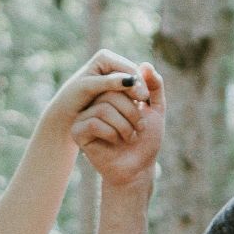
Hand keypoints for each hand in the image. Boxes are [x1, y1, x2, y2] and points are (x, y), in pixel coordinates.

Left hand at [42, 49, 148, 141]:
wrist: (66, 111)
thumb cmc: (72, 98)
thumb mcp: (88, 88)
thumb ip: (108, 83)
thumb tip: (129, 79)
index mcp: (104, 57)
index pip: (128, 67)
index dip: (137, 82)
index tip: (143, 97)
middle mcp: (111, 62)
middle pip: (133, 73)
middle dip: (140, 88)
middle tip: (146, 103)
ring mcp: (114, 74)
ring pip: (133, 83)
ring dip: (138, 94)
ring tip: (144, 108)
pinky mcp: (116, 86)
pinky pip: (130, 90)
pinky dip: (134, 99)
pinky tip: (137, 109)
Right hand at [73, 61, 163, 187]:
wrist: (138, 168)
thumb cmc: (146, 141)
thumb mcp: (155, 109)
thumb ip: (154, 86)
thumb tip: (146, 64)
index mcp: (112, 95)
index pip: (119, 80)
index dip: (134, 88)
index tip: (145, 104)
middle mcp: (96, 102)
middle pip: (110, 92)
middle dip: (131, 111)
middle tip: (140, 126)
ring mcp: (85, 117)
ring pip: (103, 108)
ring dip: (124, 125)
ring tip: (130, 136)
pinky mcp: (78, 132)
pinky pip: (93, 123)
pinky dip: (111, 133)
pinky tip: (115, 142)